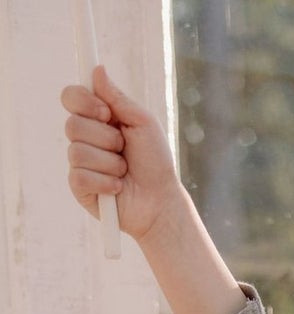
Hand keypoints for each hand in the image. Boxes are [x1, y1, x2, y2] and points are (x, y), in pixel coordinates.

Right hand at [61, 65, 181, 242]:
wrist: (161, 201)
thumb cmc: (155, 162)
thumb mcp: (142, 123)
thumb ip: (118, 98)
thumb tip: (97, 70)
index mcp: (97, 118)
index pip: (71, 97)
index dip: (83, 101)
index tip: (105, 112)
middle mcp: (85, 138)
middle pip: (72, 124)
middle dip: (105, 138)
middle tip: (124, 148)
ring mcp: (80, 163)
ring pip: (77, 151)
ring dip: (109, 162)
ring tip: (124, 170)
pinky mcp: (80, 188)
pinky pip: (80, 176)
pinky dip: (105, 182)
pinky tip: (117, 187)